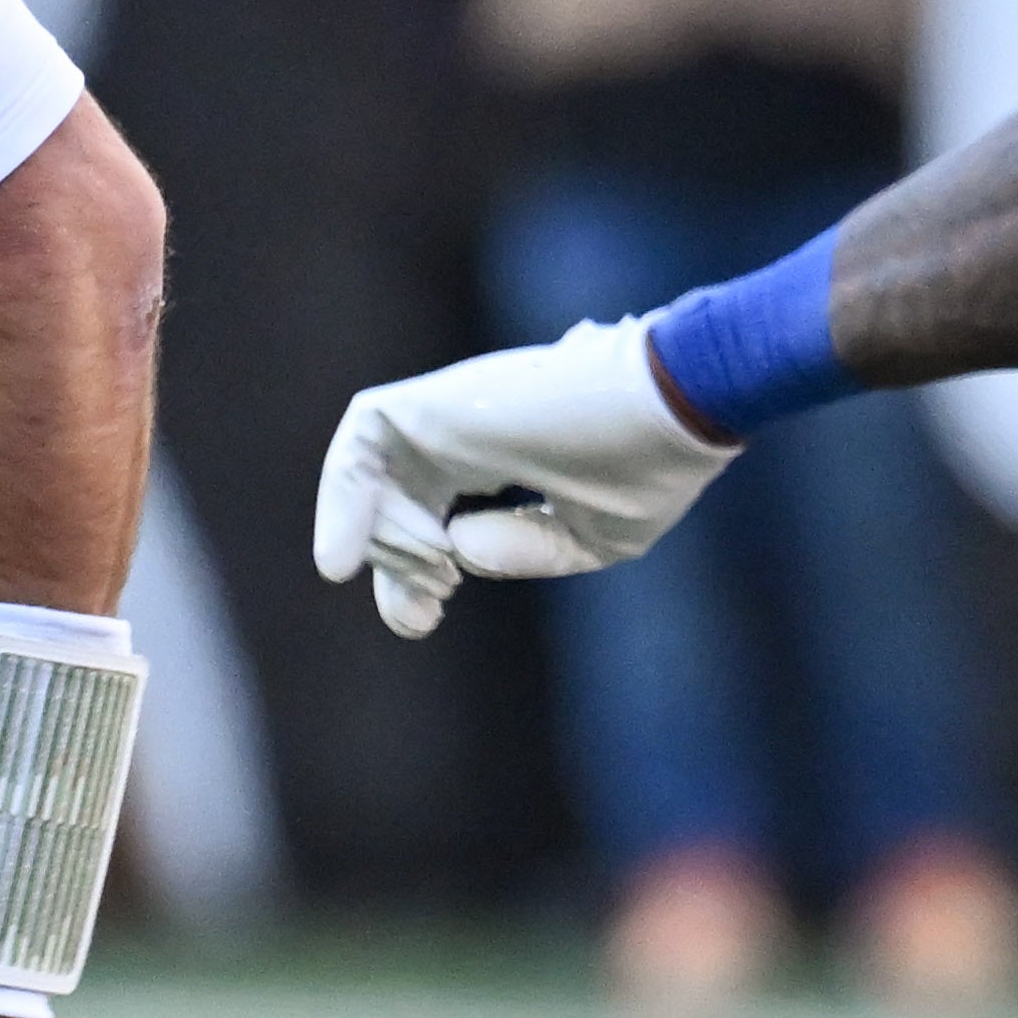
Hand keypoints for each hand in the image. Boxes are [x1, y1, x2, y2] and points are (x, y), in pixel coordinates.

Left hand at [309, 317, 741, 640]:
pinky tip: (342, 552)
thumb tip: (454, 547)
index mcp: (509, 463)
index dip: (414, 573)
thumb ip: (520, 550)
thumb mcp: (590, 537)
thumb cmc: (648, 466)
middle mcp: (470, 437)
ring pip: (374, 478)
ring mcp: (451, 418)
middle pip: (396, 503)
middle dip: (395, 566)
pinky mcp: (438, 404)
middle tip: (420, 613)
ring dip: (380, 537)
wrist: (676, 402)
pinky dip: (341, 495)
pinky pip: (361, 440)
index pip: (434, 516)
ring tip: (423, 574)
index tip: (426, 616)